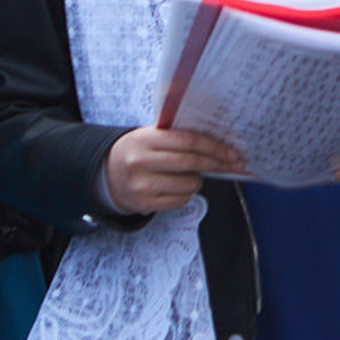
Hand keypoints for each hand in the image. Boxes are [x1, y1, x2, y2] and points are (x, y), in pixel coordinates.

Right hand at [105, 127, 241, 215]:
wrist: (107, 174)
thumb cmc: (138, 151)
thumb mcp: (152, 136)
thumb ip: (178, 136)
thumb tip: (219, 143)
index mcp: (146, 139)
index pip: (188, 140)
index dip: (214, 146)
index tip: (231, 152)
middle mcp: (141, 161)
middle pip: (191, 162)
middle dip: (217, 163)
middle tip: (232, 163)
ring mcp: (142, 184)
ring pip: (189, 184)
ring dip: (199, 179)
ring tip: (193, 175)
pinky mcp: (144, 203)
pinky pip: (180, 200)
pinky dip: (187, 193)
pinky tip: (179, 186)